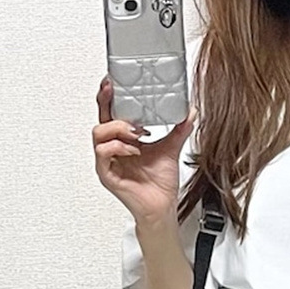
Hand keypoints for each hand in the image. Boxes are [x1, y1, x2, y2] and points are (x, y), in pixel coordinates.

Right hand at [92, 75, 197, 223]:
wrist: (162, 207)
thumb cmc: (159, 184)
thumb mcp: (171, 149)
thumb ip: (178, 130)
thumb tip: (189, 112)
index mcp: (123, 140)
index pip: (111, 113)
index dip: (108, 96)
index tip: (112, 81)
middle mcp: (113, 149)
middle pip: (100, 118)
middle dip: (106, 102)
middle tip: (114, 90)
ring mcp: (108, 161)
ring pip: (99, 133)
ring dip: (118, 128)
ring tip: (137, 133)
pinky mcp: (107, 174)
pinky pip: (103, 153)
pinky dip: (118, 147)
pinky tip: (134, 150)